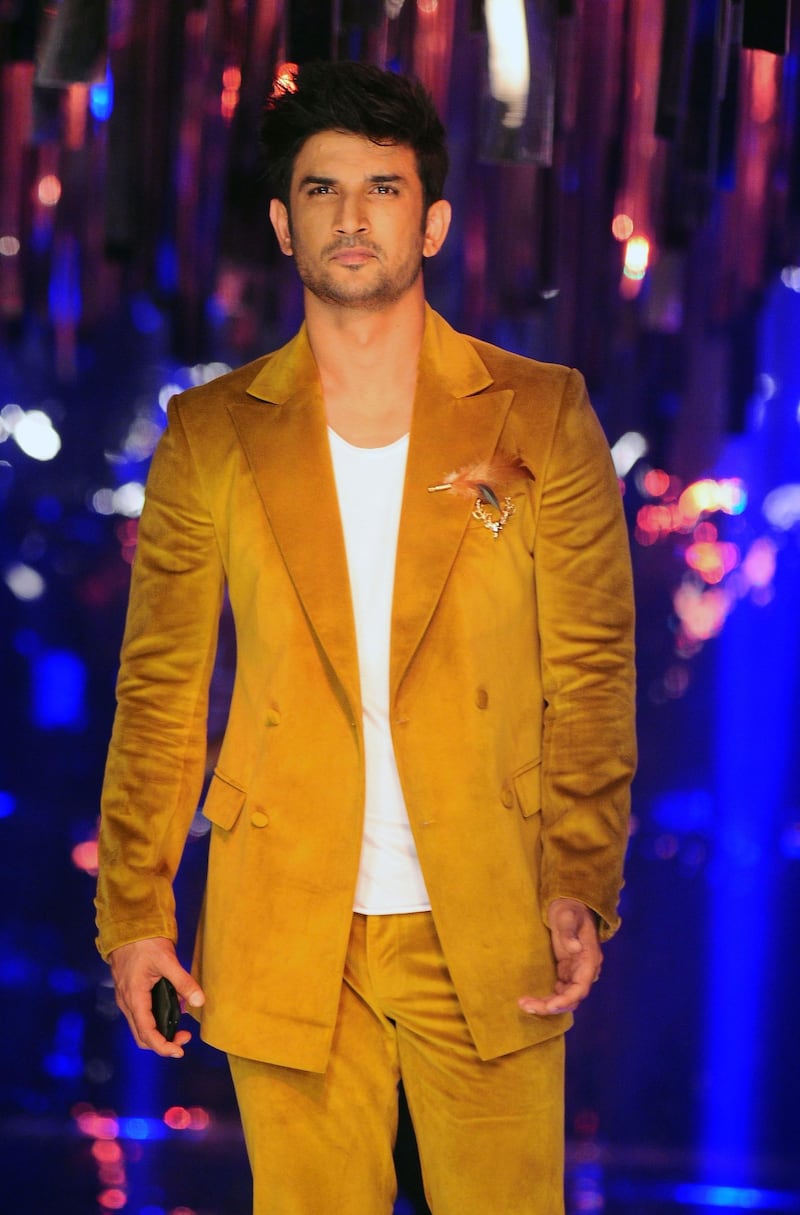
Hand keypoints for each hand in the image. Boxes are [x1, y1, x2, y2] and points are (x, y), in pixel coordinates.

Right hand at [109, 937, 204, 1057]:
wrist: (127, 926)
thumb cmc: (146, 942)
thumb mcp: (168, 960)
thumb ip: (183, 982)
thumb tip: (200, 1001)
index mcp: (134, 998)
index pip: (147, 1033)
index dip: (163, 1046)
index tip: (179, 1051)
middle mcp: (127, 1002)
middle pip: (142, 1035)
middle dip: (163, 1042)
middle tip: (185, 1037)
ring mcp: (126, 998)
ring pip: (141, 1026)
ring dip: (159, 1031)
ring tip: (181, 1024)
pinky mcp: (129, 992)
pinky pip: (141, 1014)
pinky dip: (155, 1019)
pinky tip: (172, 1007)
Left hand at [518, 898, 602, 1016]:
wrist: (569, 904)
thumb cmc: (569, 909)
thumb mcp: (567, 916)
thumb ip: (569, 931)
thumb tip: (574, 947)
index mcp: (589, 960)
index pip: (581, 988)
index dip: (566, 1000)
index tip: (549, 1006)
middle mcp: (585, 970)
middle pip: (571, 998)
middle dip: (551, 1006)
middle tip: (527, 1006)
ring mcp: (575, 971)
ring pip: (564, 997)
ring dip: (547, 1004)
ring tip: (524, 1004)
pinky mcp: (566, 971)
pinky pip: (559, 991)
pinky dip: (547, 997)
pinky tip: (531, 999)